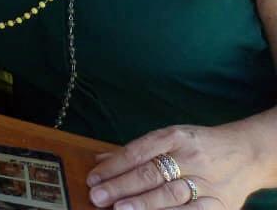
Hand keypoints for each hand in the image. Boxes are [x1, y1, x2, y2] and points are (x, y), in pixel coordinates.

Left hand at [88, 122, 262, 209]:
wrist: (247, 154)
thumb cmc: (199, 146)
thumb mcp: (170, 138)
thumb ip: (136, 151)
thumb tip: (99, 160)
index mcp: (175, 137)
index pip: (138, 152)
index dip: (114, 166)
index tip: (93, 178)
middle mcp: (190, 158)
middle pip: (151, 174)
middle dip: (121, 187)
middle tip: (98, 196)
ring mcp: (206, 182)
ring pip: (171, 195)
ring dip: (143, 204)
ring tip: (119, 209)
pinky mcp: (220, 203)